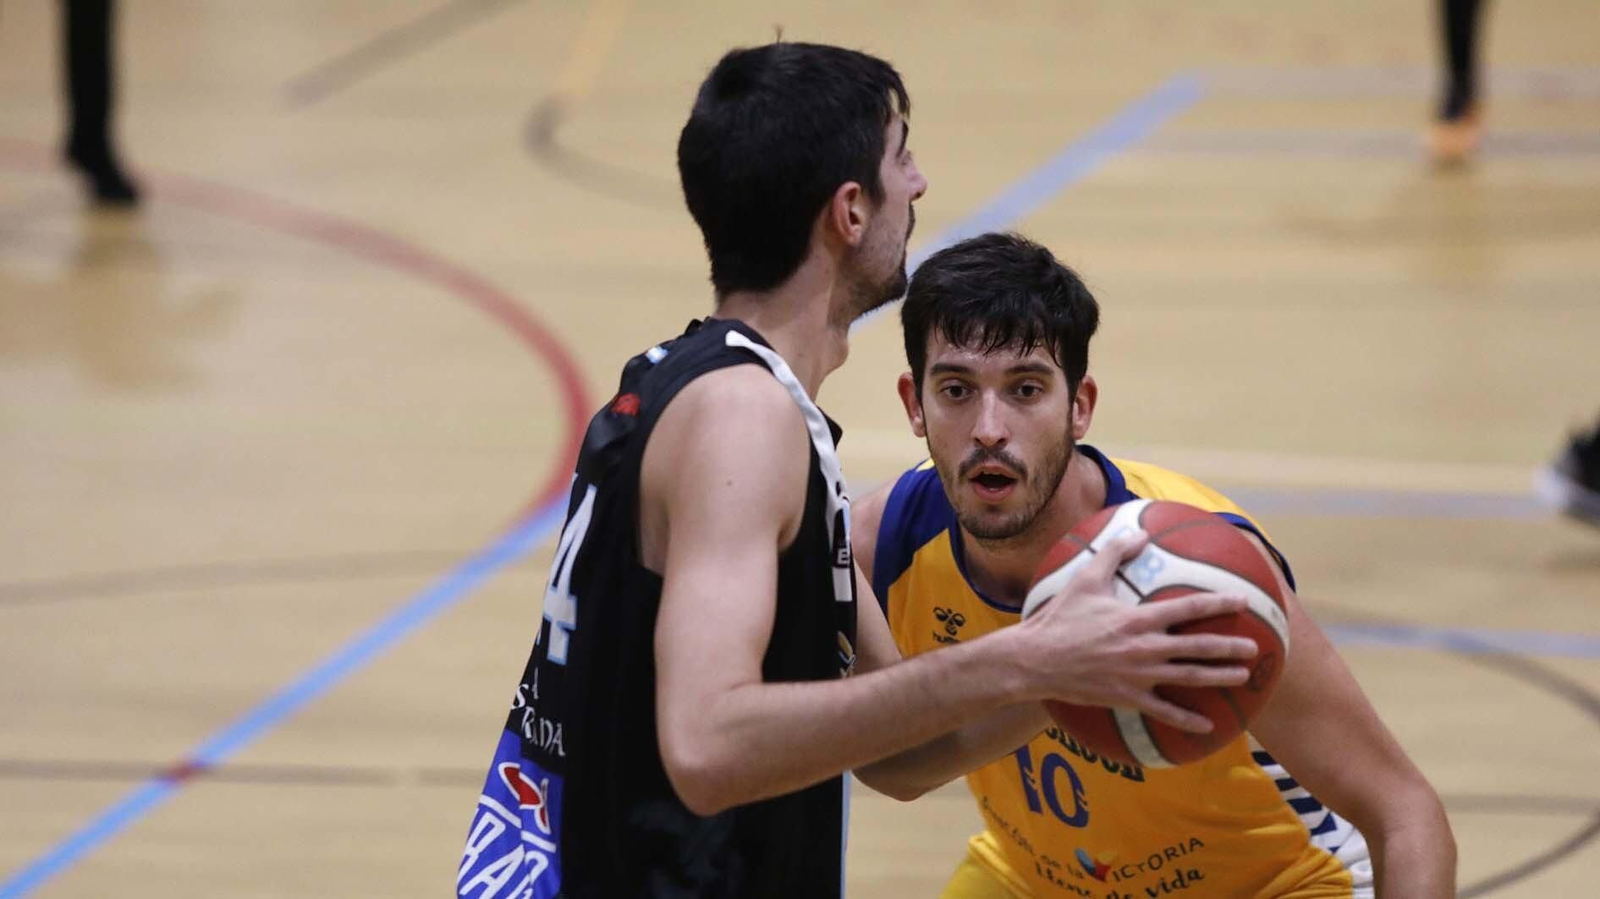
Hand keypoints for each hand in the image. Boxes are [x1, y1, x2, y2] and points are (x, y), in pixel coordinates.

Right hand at [1017, 531, 1257, 733]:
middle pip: (1198, 647)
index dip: (1218, 603)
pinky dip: (1187, 718)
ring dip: (1219, 677)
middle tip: (1254, 647)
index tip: (1242, 601)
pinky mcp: (1128, 697)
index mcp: (1138, 618)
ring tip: (1243, 676)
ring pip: (1189, 677)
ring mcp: (1139, 675)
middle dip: (1230, 646)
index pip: (1188, 608)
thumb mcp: (1085, 579)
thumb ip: (1114, 553)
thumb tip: (1140, 533)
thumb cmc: (1059, 618)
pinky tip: (1207, 725)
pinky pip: (1164, 710)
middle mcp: (1145, 647)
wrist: (1036, 660)